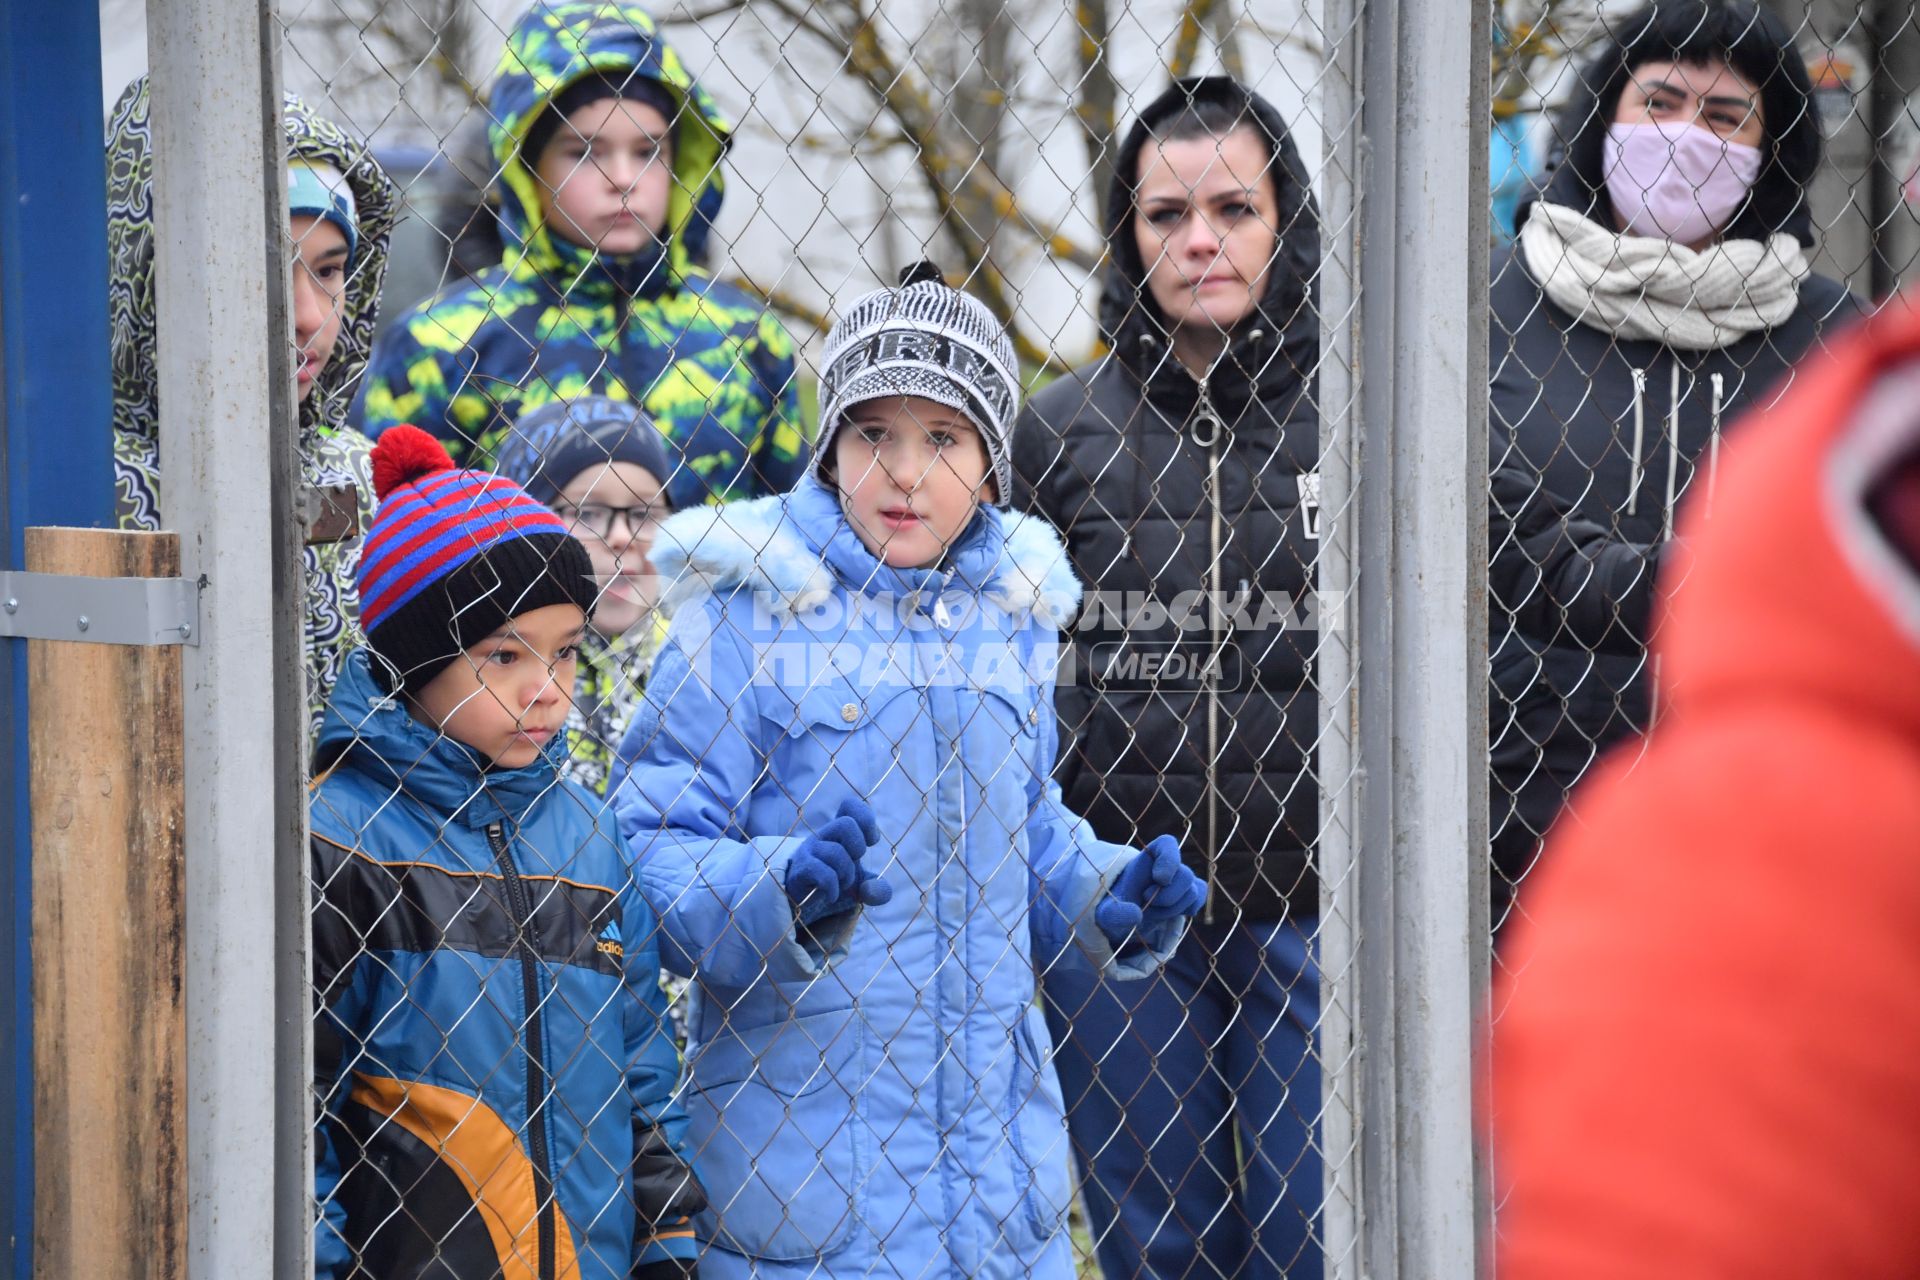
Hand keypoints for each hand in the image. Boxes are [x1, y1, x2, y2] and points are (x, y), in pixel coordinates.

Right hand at [785, 798, 892, 924]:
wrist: (804, 905)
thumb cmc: (835, 885)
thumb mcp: (862, 886)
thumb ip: (879, 889)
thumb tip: (872, 891)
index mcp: (838, 831)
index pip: (850, 805)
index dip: (866, 820)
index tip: (870, 842)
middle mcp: (822, 836)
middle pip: (846, 824)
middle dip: (858, 847)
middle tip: (853, 862)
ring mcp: (809, 851)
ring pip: (836, 852)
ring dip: (847, 874)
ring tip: (842, 884)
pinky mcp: (800, 870)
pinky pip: (823, 873)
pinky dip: (833, 888)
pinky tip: (831, 896)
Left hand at [1095, 835, 1206, 949]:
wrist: (1122, 915)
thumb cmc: (1113, 908)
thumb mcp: (1106, 913)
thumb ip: (1115, 914)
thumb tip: (1137, 915)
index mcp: (1146, 858)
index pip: (1167, 844)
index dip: (1169, 860)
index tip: (1160, 879)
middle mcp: (1167, 866)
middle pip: (1185, 874)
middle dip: (1167, 897)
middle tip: (1146, 902)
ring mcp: (1179, 880)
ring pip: (1193, 891)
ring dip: (1172, 909)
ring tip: (1151, 912)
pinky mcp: (1187, 895)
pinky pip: (1199, 898)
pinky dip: (1187, 910)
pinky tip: (1169, 916)